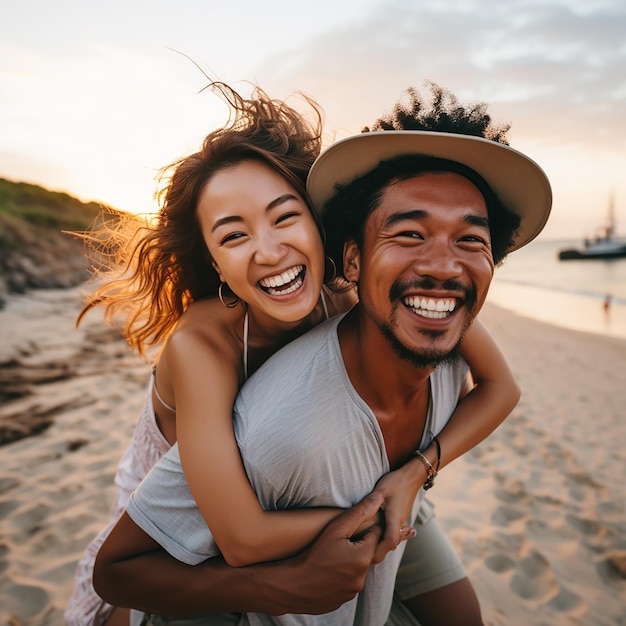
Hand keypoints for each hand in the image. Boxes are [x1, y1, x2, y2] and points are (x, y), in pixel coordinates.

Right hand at [265, 492, 383, 614]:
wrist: (293, 585)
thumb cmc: (314, 553)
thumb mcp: (336, 528)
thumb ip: (359, 512)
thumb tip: (379, 497)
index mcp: (364, 558)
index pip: (375, 535)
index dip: (363, 528)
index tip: (351, 527)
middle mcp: (362, 578)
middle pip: (368, 553)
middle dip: (359, 545)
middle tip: (340, 540)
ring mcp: (352, 591)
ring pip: (357, 570)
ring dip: (351, 562)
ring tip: (333, 555)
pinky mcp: (342, 600)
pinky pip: (347, 584)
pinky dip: (341, 576)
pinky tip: (328, 570)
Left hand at [371, 463, 421, 562]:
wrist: (413, 475)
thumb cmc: (396, 482)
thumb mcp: (381, 490)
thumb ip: (371, 503)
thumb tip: (359, 513)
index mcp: (395, 519)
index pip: (389, 542)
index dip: (379, 549)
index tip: (365, 553)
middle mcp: (400, 523)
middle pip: (390, 544)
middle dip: (378, 551)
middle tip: (362, 558)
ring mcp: (402, 520)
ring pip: (392, 538)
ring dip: (381, 544)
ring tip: (366, 551)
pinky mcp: (401, 516)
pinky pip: (393, 532)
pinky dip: (385, 537)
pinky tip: (376, 538)